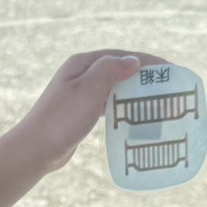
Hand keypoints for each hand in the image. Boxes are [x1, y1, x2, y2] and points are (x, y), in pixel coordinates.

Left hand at [12, 50, 167, 171]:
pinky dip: (122, 106)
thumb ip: (110, 70)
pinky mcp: (80, 112)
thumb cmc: (61, 119)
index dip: (147, 61)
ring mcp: (79, 94)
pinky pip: (107, 104)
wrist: (36, 150)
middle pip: (119, 70)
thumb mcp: (88, 90)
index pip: (121, 56)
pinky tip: (133, 115)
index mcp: (82, 63)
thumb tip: (133, 61)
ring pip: (114, 88)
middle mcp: (80, 75)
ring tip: (155, 100)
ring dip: (134, 92)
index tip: (170, 70)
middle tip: (168, 87)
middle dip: (143, 77)